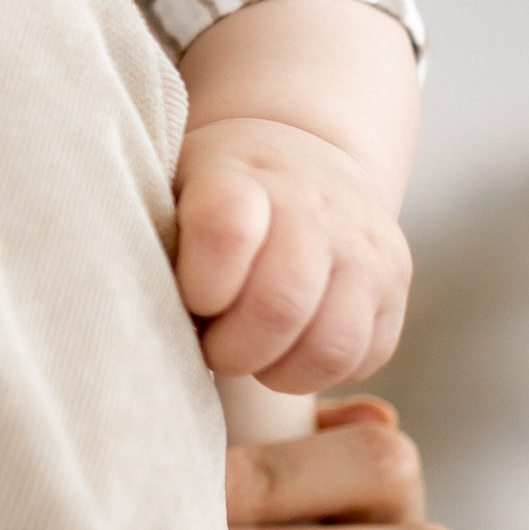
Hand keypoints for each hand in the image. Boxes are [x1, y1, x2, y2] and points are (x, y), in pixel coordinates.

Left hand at [177, 113, 412, 391]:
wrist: (298, 157)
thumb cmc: (209, 193)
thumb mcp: (169, 190)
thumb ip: (154, 241)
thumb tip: (134, 319)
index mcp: (240, 175)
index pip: (225, 230)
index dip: (199, 284)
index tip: (189, 296)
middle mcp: (313, 206)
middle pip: (279, 304)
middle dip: (231, 348)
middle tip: (210, 343)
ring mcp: (364, 247)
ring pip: (329, 345)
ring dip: (277, 369)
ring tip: (250, 352)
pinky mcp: (394, 288)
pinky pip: (362, 358)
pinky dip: (318, 371)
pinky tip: (287, 349)